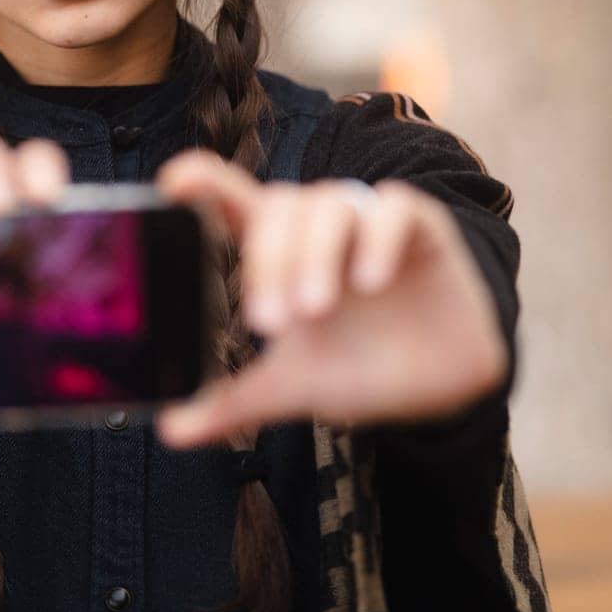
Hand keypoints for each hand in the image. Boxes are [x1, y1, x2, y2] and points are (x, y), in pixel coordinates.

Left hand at [152, 149, 510, 448]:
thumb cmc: (359, 365)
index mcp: (280, 250)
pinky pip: (393, 207)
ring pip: (328, 204)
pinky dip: (377, 237)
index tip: (174, 183)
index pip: (233, 199)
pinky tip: (370, 281)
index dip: (203, 181)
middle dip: (269, 260)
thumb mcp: (292, 384)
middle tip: (271, 321)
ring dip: (314, 252)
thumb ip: (233, 402)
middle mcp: (318, 225)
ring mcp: (368, 221)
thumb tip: (170, 430)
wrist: (442, 384)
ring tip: (314, 309)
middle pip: (278, 208)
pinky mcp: (419, 226)